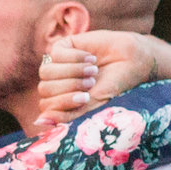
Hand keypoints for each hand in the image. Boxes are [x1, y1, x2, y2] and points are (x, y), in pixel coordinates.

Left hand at [33, 31, 157, 133]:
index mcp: (60, 100)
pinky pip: (55, 53)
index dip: (62, 103)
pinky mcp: (63, 46)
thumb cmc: (113, 85)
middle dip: (70, 86)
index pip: (45, 106)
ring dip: (72, 72)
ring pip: (46, 71)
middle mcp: (56, 83)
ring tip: (93, 70)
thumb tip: (39, 122)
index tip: (86, 98)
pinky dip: (75, 57)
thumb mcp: (92, 104)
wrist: (131, 61)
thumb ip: (67, 114)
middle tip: (92, 82)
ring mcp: (57, 64)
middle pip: (44, 89)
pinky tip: (91, 58)